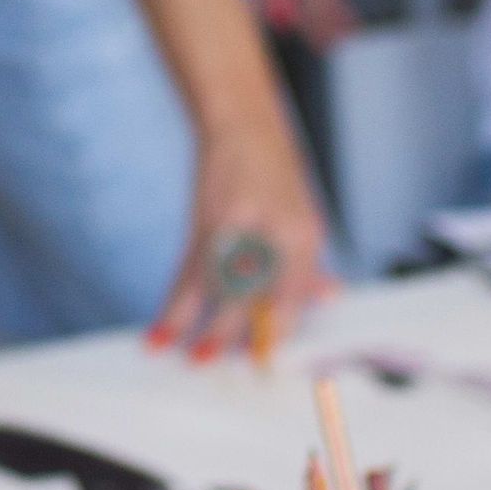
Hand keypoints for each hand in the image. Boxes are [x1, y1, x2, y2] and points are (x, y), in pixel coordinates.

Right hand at [148, 108, 335, 361]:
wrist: (242, 124)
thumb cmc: (275, 173)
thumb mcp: (302, 217)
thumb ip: (308, 264)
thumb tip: (329, 298)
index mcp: (305, 236)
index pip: (294, 295)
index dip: (278, 331)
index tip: (265, 361)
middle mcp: (273, 232)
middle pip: (255, 294)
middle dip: (237, 334)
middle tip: (225, 365)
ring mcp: (236, 226)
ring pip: (217, 289)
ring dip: (199, 327)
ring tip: (190, 358)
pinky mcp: (205, 222)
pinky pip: (188, 276)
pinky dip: (174, 307)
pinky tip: (160, 333)